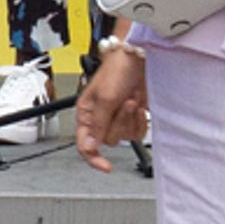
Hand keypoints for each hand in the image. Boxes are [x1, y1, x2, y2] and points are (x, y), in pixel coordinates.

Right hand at [76, 49, 147, 172]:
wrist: (139, 56)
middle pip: (108, 140)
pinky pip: (136, 132)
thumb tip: (89, 148)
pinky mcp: (133, 116)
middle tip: (123, 103)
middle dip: (119, 123)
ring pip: (124, 137)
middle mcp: (100, 117)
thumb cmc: (118, 68)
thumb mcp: (104, 98)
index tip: (106, 167)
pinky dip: (140, 122)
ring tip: (131, 100)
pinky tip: (139, 106)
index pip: (84, 144)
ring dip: (130, 119)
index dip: (93, 158)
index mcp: (86, 113)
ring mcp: (117, 117)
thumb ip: (97, 125)